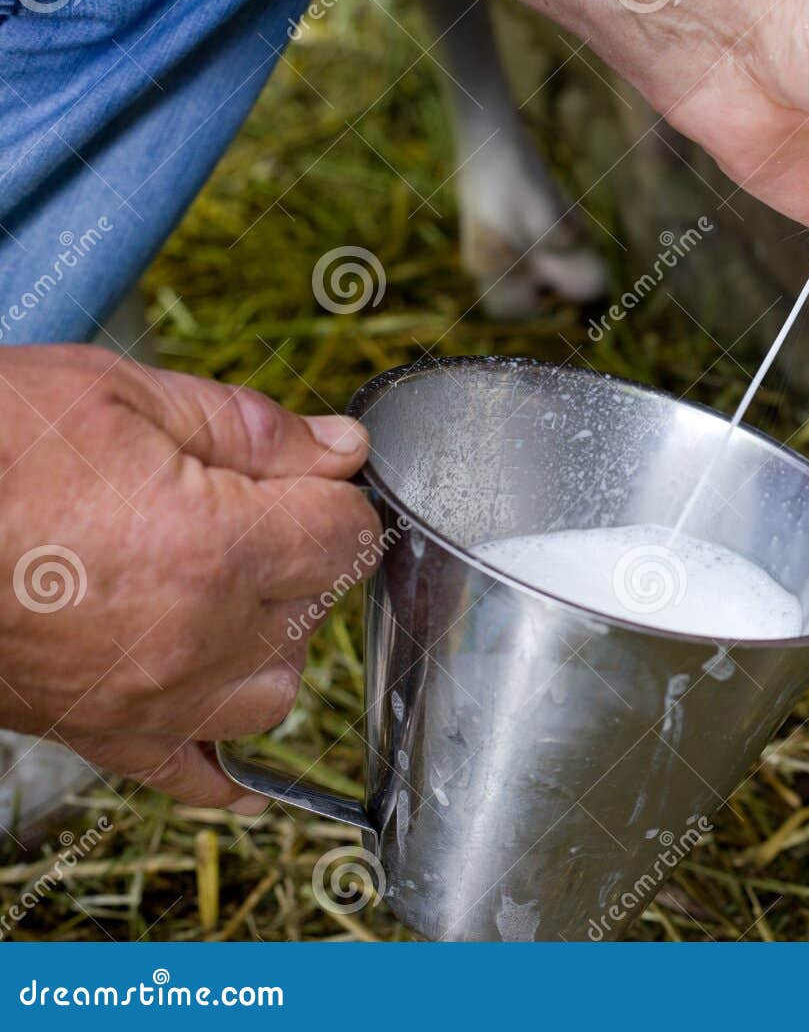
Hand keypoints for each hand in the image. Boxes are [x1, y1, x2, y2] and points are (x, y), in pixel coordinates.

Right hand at [0, 346, 377, 809]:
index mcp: (217, 546)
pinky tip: (247, 771)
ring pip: (273, 693)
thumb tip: (339, 448)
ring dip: (271, 645)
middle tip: (247, 514)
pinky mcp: (98, 731)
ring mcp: (148, 696)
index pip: (348, 537)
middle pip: (316, 608)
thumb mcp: (119, 394)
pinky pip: (189, 777)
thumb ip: (250, 429)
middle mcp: (197, 636)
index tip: (307, 481)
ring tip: (226, 596)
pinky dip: (223, 771)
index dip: (334, 498)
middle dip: (299, 557)